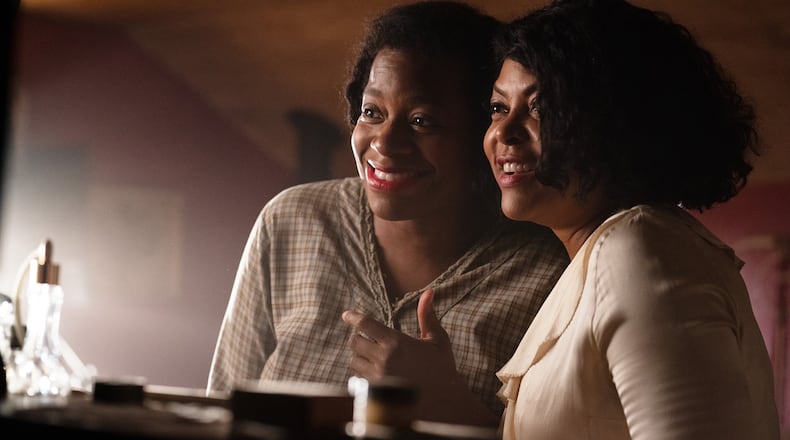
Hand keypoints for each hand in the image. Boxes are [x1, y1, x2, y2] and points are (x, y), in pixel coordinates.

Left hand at [342, 289, 458, 385]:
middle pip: (355, 342)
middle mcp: (384, 359)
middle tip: (364, 338)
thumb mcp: (437, 340)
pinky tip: (373, 374)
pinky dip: (361, 374)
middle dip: (357, 338)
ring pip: (354, 362)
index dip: (353, 317)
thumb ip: (427, 316)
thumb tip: (428, 292)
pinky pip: (358, 380)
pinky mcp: (376, 393)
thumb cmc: (442, 369)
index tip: (346, 314)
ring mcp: (378, 377)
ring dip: (359, 357)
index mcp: (396, 342)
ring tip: (370, 357)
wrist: (445, 402)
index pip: (365, 324)